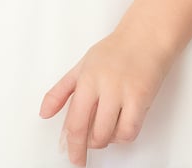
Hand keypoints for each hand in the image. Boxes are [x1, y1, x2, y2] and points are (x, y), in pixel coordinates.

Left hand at [39, 25, 174, 165]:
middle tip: (88, 143)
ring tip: (105, 128)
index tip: (73, 157)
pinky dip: (123, 136)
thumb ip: (60, 91)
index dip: (72, 146)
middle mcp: (105, 85)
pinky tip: (121, 126)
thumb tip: (44, 113)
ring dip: (106, 140)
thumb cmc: (115, 50)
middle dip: (88, 145)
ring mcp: (124, 92)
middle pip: (92, 133)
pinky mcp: (142, 97)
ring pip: (110, 135)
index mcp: (87, 78)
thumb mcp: (81, 66)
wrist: (146, 35)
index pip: (74, 122)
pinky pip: (130, 131)